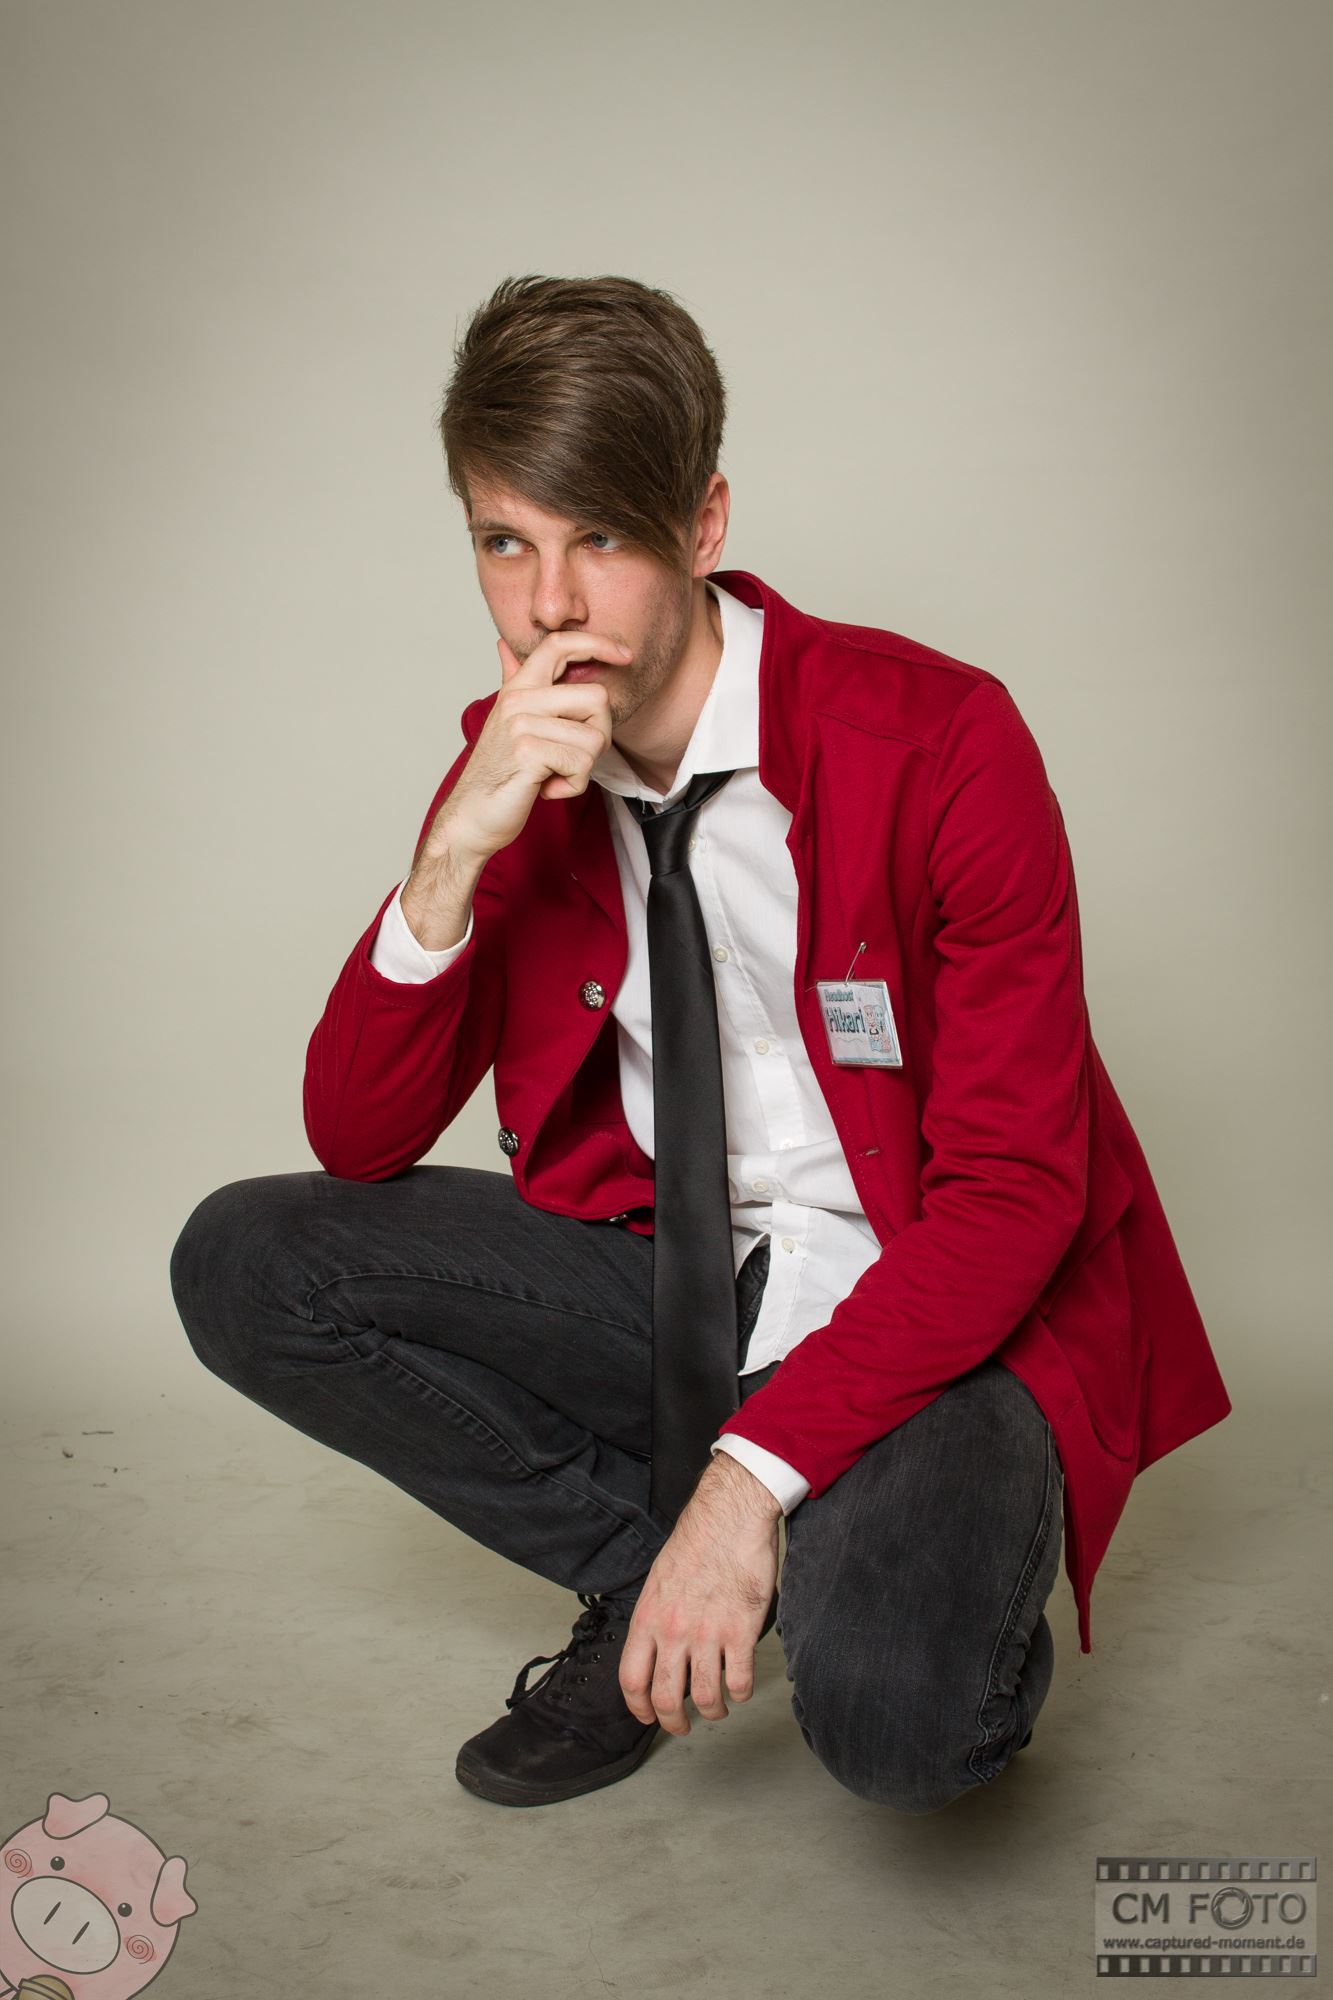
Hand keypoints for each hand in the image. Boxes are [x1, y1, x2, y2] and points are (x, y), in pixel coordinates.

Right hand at [426, 626, 632, 865]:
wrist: (471, 816)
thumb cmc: (498, 773)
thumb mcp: (507, 722)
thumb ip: (512, 683)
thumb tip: (504, 646)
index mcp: (518, 687)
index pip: (560, 643)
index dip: (598, 643)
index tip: (624, 655)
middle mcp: (519, 699)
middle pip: (597, 698)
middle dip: (600, 735)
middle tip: (572, 757)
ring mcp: (522, 724)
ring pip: (594, 738)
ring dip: (583, 768)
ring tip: (552, 774)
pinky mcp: (528, 752)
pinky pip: (581, 764)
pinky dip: (573, 785)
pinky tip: (547, 788)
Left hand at [619, 1454, 780, 1735]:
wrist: (730, 1516)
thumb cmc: (697, 1542)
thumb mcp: (659, 1579)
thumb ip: (656, 1617)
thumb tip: (656, 1650)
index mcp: (648, 1617)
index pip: (632, 1679)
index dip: (638, 1707)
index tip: (647, 1716)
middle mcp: (674, 1631)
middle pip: (666, 1698)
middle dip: (674, 1722)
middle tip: (682, 1725)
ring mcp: (708, 1634)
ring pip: (705, 1697)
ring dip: (711, 1710)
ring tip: (716, 1707)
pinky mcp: (741, 1632)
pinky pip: (738, 1682)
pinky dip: (740, 1693)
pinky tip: (740, 1686)